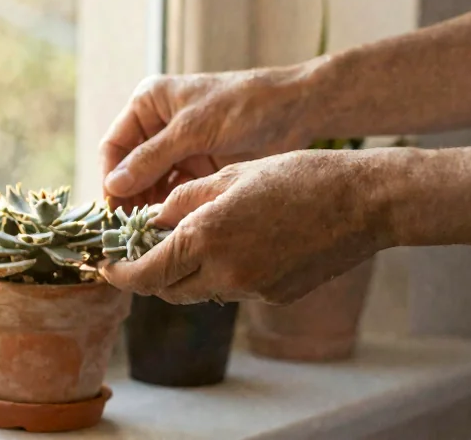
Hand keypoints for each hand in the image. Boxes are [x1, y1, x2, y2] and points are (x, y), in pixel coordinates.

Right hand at [100, 67, 318, 210]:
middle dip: (129, 197)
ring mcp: (177, 149)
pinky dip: (170, 209)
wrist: (295, 110)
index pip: (114, 146)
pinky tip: (170, 228)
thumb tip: (113, 186)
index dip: (110, 176)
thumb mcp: (193, 129)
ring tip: (149, 234)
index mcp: (149, 104)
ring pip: (150, 184)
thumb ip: (152, 158)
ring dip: (148, 207)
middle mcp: (157, 126)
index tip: (113, 208)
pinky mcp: (197, 167)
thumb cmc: (243, 105)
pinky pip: (173, 192)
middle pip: (129, 169)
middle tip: (129, 230)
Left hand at [100, 150, 397, 304]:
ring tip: (191, 240)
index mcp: (205, 237)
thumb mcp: (229, 175)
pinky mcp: (275, 296)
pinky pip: (233, 290)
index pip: (144, 274)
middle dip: (149, 274)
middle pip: (166, 290)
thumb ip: (183, 201)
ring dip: (185, 274)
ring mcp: (252, 290)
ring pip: (199, 292)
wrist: (364, 201)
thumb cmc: (297, 176)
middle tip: (143, 249)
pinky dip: (222, 274)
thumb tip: (153, 218)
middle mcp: (224, 272)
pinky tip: (238, 244)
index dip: (118, 273)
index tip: (105, 265)